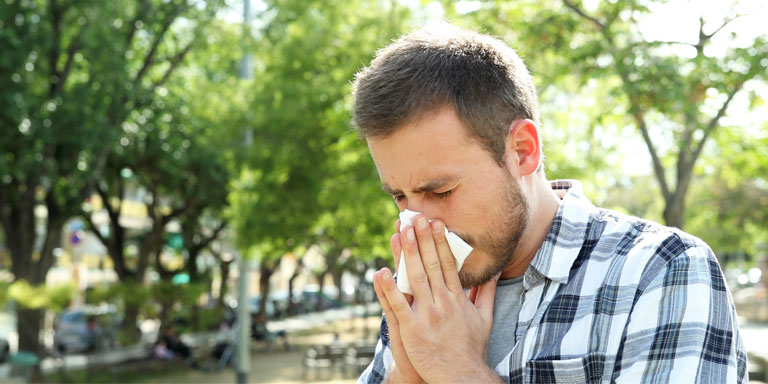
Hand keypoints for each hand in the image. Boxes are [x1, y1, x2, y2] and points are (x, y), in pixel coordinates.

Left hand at [375, 215, 500, 382]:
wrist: (462, 377)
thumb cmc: (471, 348)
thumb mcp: (485, 317)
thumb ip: (487, 292)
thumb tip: (494, 270)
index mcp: (458, 298)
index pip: (447, 263)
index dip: (440, 241)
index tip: (435, 222)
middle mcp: (443, 303)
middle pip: (430, 265)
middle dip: (423, 239)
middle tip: (416, 217)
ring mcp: (427, 315)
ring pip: (415, 278)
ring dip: (407, 253)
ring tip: (401, 232)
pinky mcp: (412, 330)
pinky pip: (398, 305)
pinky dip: (389, 288)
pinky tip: (380, 271)